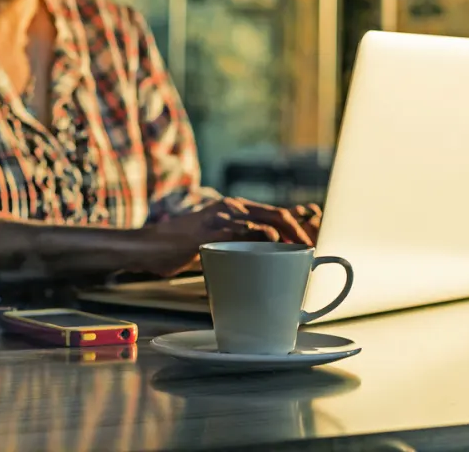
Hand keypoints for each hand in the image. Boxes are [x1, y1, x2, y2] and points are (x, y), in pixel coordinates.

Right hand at [137, 198, 322, 277]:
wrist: (148, 247)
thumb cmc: (179, 248)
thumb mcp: (213, 244)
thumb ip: (236, 246)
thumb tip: (260, 259)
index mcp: (235, 209)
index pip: (276, 211)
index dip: (302, 221)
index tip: (320, 234)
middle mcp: (232, 207)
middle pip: (280, 214)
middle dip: (304, 232)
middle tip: (316, 252)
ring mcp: (223, 217)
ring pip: (269, 220)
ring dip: (293, 237)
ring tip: (306, 253)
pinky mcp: (213, 231)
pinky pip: (245, 230)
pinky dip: (265, 236)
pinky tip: (277, 244)